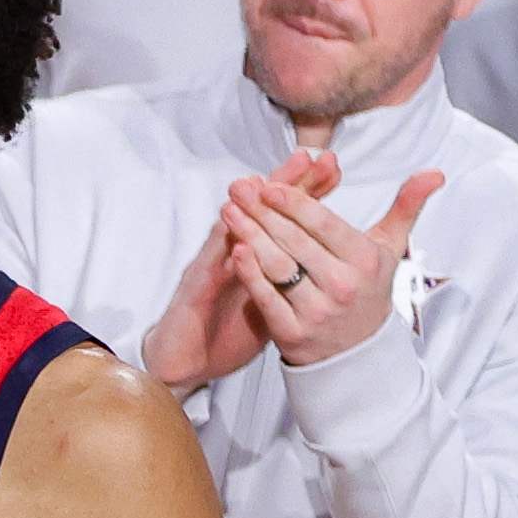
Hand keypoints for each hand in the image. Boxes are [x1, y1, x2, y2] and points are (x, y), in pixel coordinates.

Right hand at [145, 146, 331, 391]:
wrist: (185, 361)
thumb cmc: (225, 328)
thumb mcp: (270, 297)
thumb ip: (293, 271)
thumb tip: (329, 255)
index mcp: (252, 254)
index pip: (284, 214)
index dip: (306, 188)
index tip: (332, 164)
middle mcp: (229, 255)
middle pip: (259, 213)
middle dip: (284, 184)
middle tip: (308, 156)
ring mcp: (209, 272)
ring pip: (229, 233)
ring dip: (246, 208)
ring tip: (264, 180)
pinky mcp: (194, 297)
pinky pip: (210, 277)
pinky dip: (223, 261)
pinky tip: (236, 245)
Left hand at [230, 163, 446, 370]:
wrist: (358, 351)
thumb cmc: (368, 288)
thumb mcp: (390, 248)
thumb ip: (407, 207)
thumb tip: (434, 173)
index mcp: (365, 261)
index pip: (325, 226)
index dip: (295, 204)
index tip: (269, 184)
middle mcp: (343, 286)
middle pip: (296, 242)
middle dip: (263, 212)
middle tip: (237, 188)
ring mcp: (317, 311)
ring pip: (278, 267)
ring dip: (250, 236)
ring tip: (229, 211)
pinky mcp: (293, 332)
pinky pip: (266, 299)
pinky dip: (249, 274)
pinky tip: (234, 250)